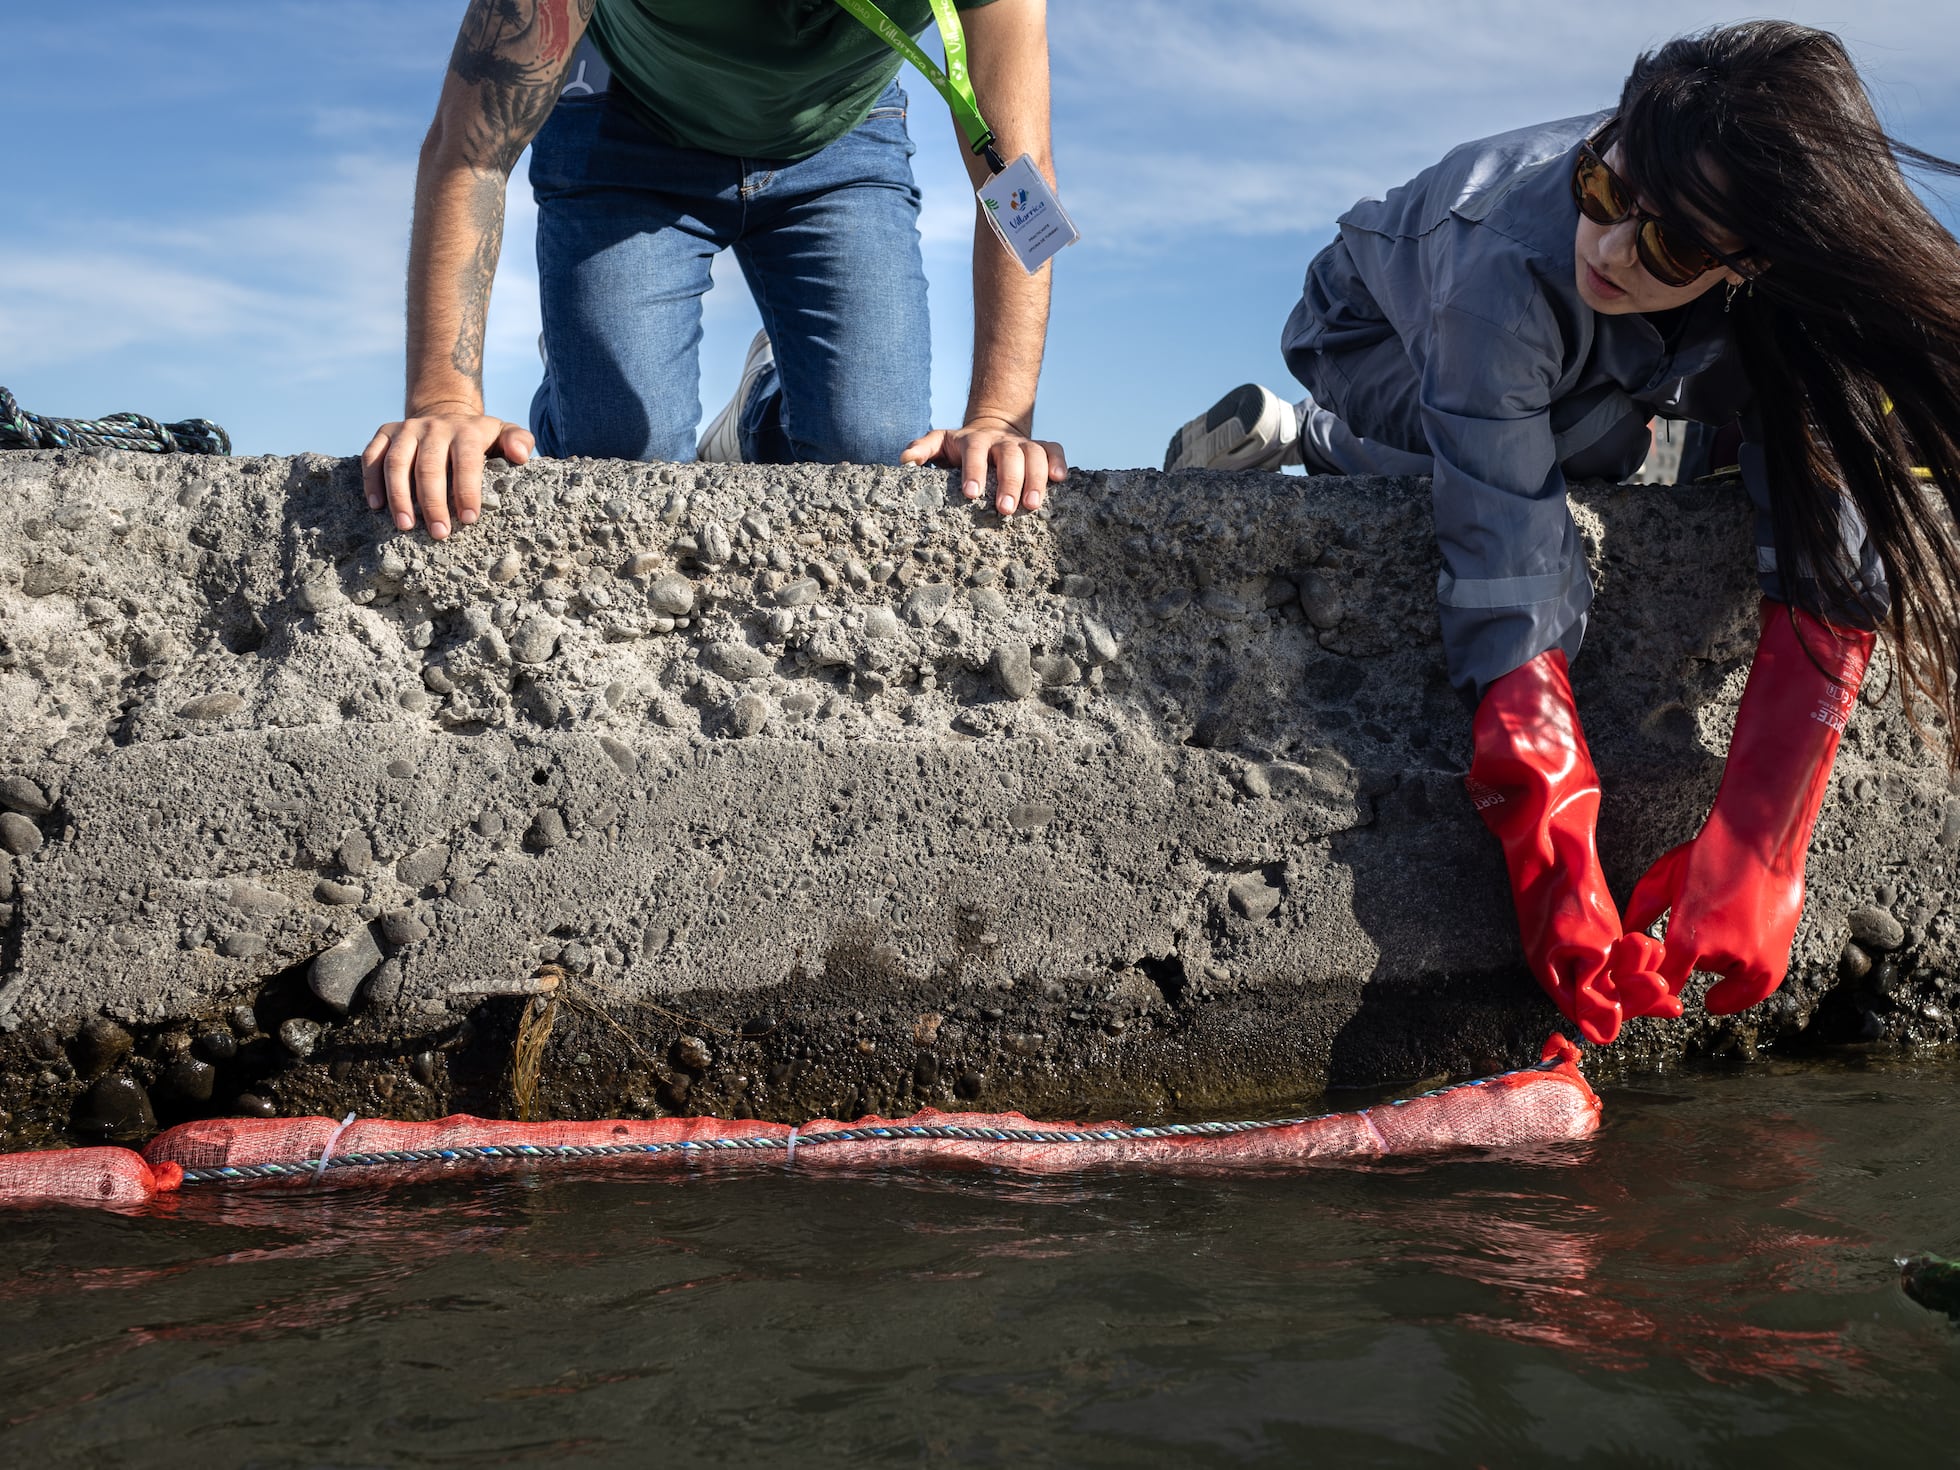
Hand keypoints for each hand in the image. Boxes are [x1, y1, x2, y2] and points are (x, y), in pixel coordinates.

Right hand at [360, 408, 534, 540]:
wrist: (445, 413)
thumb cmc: (479, 437)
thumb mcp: (504, 433)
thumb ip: (518, 441)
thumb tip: (521, 455)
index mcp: (466, 431)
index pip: (466, 462)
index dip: (466, 491)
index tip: (469, 520)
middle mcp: (433, 427)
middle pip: (429, 467)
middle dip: (433, 503)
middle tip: (439, 534)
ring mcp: (407, 429)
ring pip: (397, 463)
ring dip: (399, 496)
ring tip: (405, 526)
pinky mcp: (386, 432)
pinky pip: (372, 456)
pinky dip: (372, 481)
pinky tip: (377, 506)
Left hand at [901, 417, 1067, 515]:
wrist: (991, 428)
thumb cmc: (961, 447)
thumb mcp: (940, 443)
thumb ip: (922, 449)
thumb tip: (905, 461)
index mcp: (974, 441)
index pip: (974, 453)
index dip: (974, 471)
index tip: (972, 494)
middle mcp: (1000, 441)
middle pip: (1009, 454)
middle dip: (1009, 481)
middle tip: (1006, 509)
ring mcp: (1022, 443)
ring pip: (1034, 453)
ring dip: (1035, 478)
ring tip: (1032, 505)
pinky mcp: (1040, 448)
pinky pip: (1053, 448)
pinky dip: (1058, 461)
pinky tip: (1060, 479)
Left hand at [1620, 833, 1799, 1014]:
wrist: (1762, 839)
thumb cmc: (1711, 853)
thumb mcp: (1662, 878)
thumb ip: (1640, 913)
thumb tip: (1625, 939)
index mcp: (1687, 936)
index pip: (1664, 983)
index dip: (1656, 985)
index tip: (1653, 986)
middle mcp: (1721, 953)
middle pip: (1695, 972)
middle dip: (1692, 955)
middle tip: (1699, 926)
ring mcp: (1753, 958)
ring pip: (1727, 973)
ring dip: (1722, 961)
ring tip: (1723, 925)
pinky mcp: (1776, 957)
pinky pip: (1757, 988)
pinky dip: (1743, 991)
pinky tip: (1725, 996)